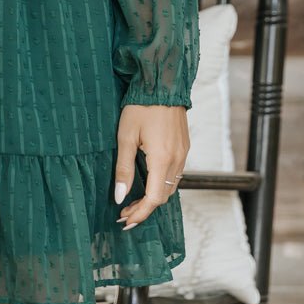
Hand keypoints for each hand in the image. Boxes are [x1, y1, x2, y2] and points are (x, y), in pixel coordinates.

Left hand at [113, 104, 189, 229]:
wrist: (161, 83)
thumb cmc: (140, 107)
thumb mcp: (125, 137)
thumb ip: (123, 169)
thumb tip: (119, 196)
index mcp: (162, 159)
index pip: (154, 199)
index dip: (140, 213)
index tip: (125, 220)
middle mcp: (177, 160)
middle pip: (164, 196)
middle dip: (145, 208)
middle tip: (125, 211)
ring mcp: (184, 153)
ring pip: (171, 187)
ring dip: (154, 197)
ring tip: (133, 200)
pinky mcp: (184, 147)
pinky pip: (176, 174)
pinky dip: (162, 184)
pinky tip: (148, 181)